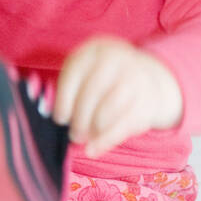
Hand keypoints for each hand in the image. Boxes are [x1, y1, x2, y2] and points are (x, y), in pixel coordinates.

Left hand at [51, 35, 182, 158]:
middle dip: (79, 119)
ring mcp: (135, 78)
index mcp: (95, 50)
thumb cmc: (103, 80)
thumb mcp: (85, 74)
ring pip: (107, 110)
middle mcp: (117, 59)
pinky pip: (123, 125)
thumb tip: (53, 116)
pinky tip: (93, 150)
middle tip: (74, 135)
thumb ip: (68, 90)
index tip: (60, 119)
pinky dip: (105, 141)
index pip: (74, 74)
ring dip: (92, 130)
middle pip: (91, 93)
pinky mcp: (147, 101)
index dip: (64, 100)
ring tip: (85, 138)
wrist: (146, 77)